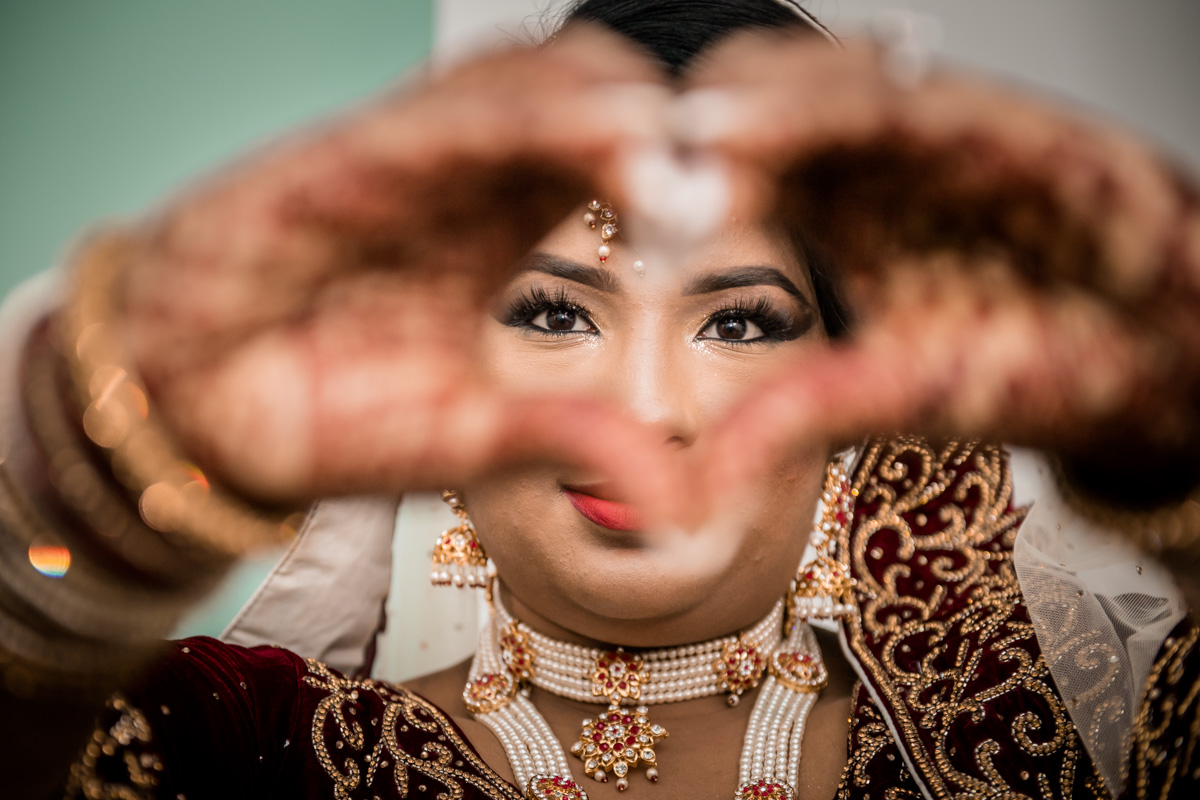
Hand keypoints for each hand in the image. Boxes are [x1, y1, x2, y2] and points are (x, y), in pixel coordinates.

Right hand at [106, 29, 679, 504]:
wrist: (198, 406)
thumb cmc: (330, 417)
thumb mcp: (468, 438)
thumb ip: (570, 441)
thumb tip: (683, 510)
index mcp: (514, 234)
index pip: (620, 166)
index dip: (685, 170)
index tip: (740, 203)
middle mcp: (477, 183)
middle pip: (595, 100)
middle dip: (661, 120)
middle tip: (723, 163)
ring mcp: (419, 160)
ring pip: (531, 81)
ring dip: (605, 100)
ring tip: (664, 146)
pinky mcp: (354, 150)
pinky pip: (446, 107)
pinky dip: (519, 108)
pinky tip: (585, 124)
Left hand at [679, 34, 1199, 518]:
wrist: (1150, 362)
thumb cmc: (1023, 369)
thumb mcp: (896, 397)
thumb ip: (799, 414)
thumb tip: (693, 482)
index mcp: (826, 210)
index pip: (730, 161)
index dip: (671, 168)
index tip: (609, 192)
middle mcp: (867, 162)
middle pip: (762, 103)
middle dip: (705, 121)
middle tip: (641, 149)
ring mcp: (928, 135)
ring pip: (827, 81)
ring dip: (763, 99)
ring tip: (701, 129)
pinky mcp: (1002, 124)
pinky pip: (917, 98)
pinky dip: (852, 102)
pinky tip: (793, 116)